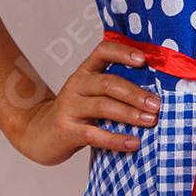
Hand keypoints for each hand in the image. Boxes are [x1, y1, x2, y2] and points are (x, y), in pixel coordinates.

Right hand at [11, 39, 159, 165]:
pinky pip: (94, 134)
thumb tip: (157, 93)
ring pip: (103, 106)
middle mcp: (77, 85)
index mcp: (86, 71)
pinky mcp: (66, 130)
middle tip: (157, 104)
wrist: (38, 133)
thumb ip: (115, 90)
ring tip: (151, 121)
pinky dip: (116, 139)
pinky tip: (133, 143)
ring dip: (130, 114)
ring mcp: (69, 107)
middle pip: (108, 83)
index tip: (144, 60)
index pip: (103, 51)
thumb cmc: (76, 113)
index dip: (123, 52)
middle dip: (135, 93)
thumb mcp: (91, 94)